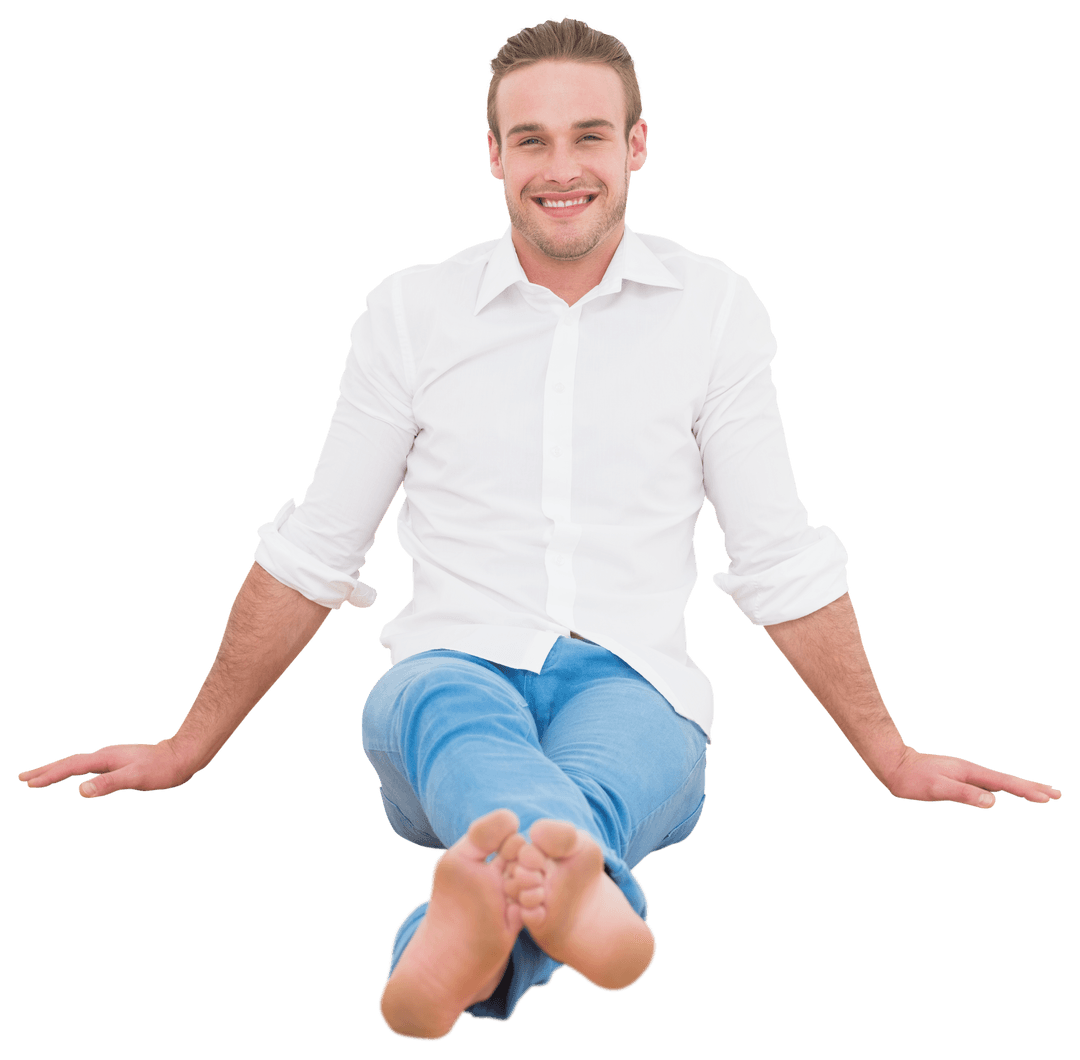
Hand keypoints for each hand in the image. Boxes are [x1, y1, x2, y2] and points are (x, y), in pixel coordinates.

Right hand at [17, 739, 195, 798]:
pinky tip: (78, 776)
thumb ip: (109, 784)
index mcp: (105, 758)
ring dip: (58, 770)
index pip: (71, 767)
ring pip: (78, 764)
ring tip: (42, 776)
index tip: (29, 782)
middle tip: (22, 777)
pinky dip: (75, 771)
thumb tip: (81, 790)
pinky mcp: (118, 764)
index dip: (49, 775)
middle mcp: (106, 756)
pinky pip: (89, 767)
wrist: (181, 757)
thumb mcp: (135, 778)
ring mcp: (112, 759)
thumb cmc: (160, 769)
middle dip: (46, 770)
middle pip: (69, 762)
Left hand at [883, 747, 1061, 808]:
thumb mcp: (937, 789)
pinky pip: (986, 783)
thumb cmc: (913, 780)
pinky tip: (1000, 792)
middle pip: (1006, 780)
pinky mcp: (957, 777)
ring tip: (1037, 794)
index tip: (1048, 797)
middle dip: (1031, 787)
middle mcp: (970, 771)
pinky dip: (1001, 787)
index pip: (1004, 783)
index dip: (1026, 790)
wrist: (894, 765)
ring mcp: (964, 773)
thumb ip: (963, 794)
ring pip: (998, 781)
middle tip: (1056, 794)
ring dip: (1018, 787)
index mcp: (969, 772)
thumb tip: (992, 802)